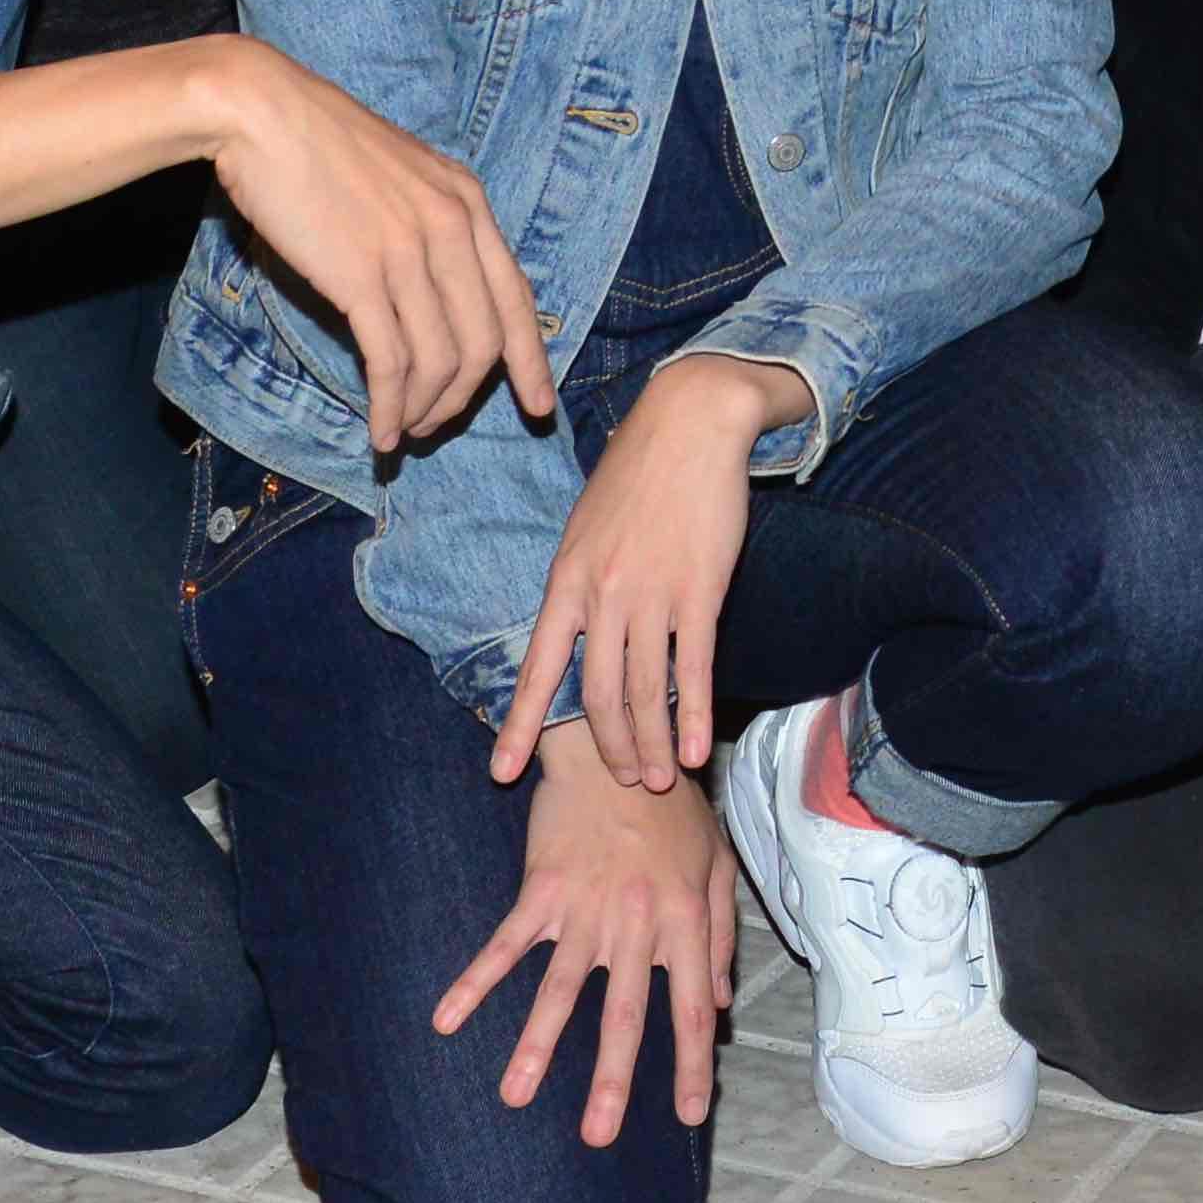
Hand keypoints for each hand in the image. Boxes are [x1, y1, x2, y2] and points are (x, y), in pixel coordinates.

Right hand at [194, 43, 555, 454]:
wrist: (262, 112)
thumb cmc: (319, 142)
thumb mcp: (401, 172)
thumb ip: (428, 223)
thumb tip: (432, 291)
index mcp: (467, 200)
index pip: (517, 297)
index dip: (530, 360)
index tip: (539, 406)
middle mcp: (451, 226)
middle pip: (485, 341)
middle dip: (464, 398)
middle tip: (436, 428)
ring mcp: (409, 252)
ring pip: (441, 360)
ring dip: (424, 410)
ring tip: (403, 433)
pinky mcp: (361, 276)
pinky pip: (391, 363)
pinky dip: (389, 407)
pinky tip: (379, 432)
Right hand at [434, 757, 727, 1143]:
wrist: (613, 749)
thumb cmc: (671, 808)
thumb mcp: (714, 864)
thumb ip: (719, 933)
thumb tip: (719, 999)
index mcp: (685, 920)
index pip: (693, 1007)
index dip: (692, 1062)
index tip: (687, 1113)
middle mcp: (638, 923)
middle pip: (624, 1013)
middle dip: (610, 1078)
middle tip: (596, 1136)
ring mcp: (586, 909)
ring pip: (559, 988)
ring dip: (535, 1044)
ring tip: (515, 1096)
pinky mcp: (542, 891)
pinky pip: (505, 945)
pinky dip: (475, 982)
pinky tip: (446, 1019)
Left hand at [494, 360, 769, 793]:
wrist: (690, 419)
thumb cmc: (639, 469)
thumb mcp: (587, 524)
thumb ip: (581, 580)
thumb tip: (578, 628)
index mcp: (567, 579)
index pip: (540, 667)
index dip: (520, 724)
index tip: (503, 772)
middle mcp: (602, 594)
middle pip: (598, 693)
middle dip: (609, 746)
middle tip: (623, 783)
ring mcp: (651, 594)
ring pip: (646, 691)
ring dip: (651, 744)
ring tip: (660, 780)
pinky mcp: (699, 590)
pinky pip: (694, 668)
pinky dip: (694, 716)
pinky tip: (696, 749)